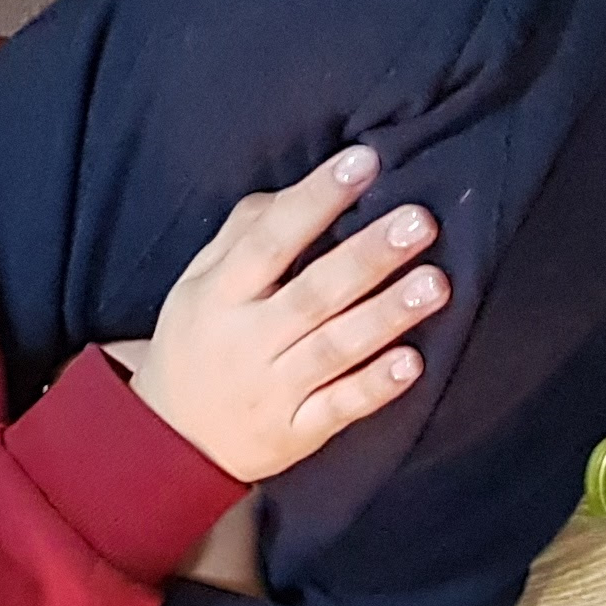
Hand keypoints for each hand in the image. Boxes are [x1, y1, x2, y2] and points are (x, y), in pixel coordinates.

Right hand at [108, 145, 445, 484]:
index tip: (363, 161)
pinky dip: (372, 387)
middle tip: (420, 221)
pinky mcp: (293, 433)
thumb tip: (296, 190)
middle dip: (367, 256)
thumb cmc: (198, 344)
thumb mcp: (198, 285)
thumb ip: (242, 235)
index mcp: (219, 296)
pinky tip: (412, 364)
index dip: (315, 199)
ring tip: (436, 283)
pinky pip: (337, 409)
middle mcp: (245, 341)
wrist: (168, 443)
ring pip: (333, 349)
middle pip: (312, 294)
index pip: (269, 240)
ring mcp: (270, 390)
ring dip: (385, 316)